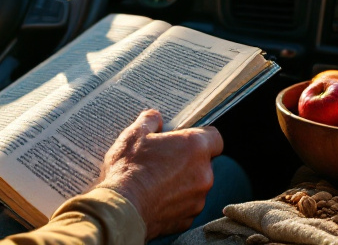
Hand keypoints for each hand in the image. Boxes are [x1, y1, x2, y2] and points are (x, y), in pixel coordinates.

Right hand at [96, 110, 222, 238]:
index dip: (201, 137)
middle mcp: (204, 173)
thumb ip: (149, 120)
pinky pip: (186, 206)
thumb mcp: (134, 135)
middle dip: (187, 161)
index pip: (215, 138)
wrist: (122, 210)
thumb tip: (155, 118)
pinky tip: (155, 199)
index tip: (185, 140)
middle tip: (163, 160)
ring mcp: (198, 199)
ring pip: (195, 186)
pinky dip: (174, 202)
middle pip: (203, 163)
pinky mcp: (188, 219)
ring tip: (156, 182)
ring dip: (181, 183)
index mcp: (195, 147)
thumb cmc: (128, 170)